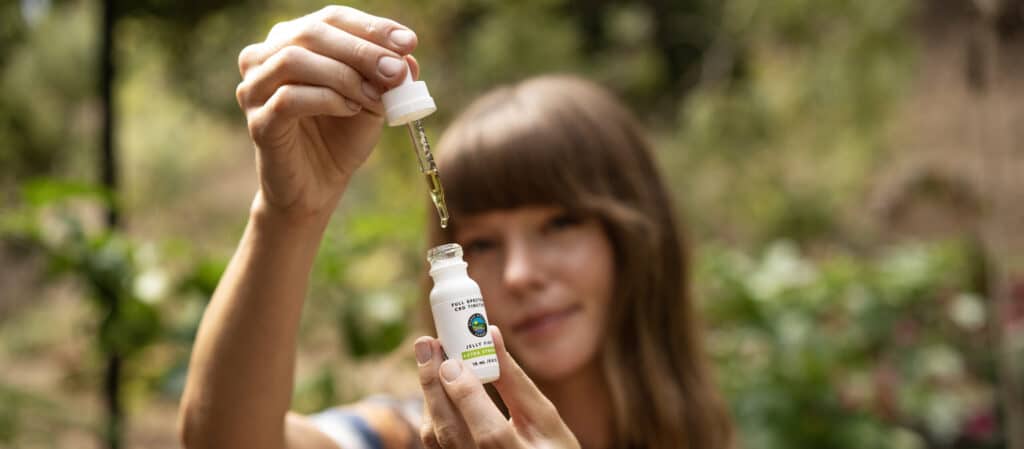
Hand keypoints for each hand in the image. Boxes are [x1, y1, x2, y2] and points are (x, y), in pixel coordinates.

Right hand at [235, 6, 420, 222]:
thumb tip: (409, 57)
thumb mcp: (372, 100)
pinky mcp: (258, 123)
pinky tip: (352, 109)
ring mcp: (254, 90)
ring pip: (294, 60)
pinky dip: (327, 99)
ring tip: (377, 97)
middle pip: (311, 33)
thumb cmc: (340, 138)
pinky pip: (288, 98)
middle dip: (361, 50)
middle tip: (396, 71)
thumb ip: (386, 77)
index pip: (330, 18)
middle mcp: (264, 58)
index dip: (371, 27)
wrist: (317, 187)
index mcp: (291, 41)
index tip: (409, 42)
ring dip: (344, 75)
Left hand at [414, 326, 580, 448]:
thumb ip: (515, 381)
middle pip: (450, 433)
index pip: (490, 434)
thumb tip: (491, 336)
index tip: (452, 361)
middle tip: (427, 343)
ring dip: (430, 393)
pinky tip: (438, 384)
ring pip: (435, 437)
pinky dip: (432, 409)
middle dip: (434, 385)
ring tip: (430, 355)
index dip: (468, 397)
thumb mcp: (545, 419)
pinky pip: (434, 441)